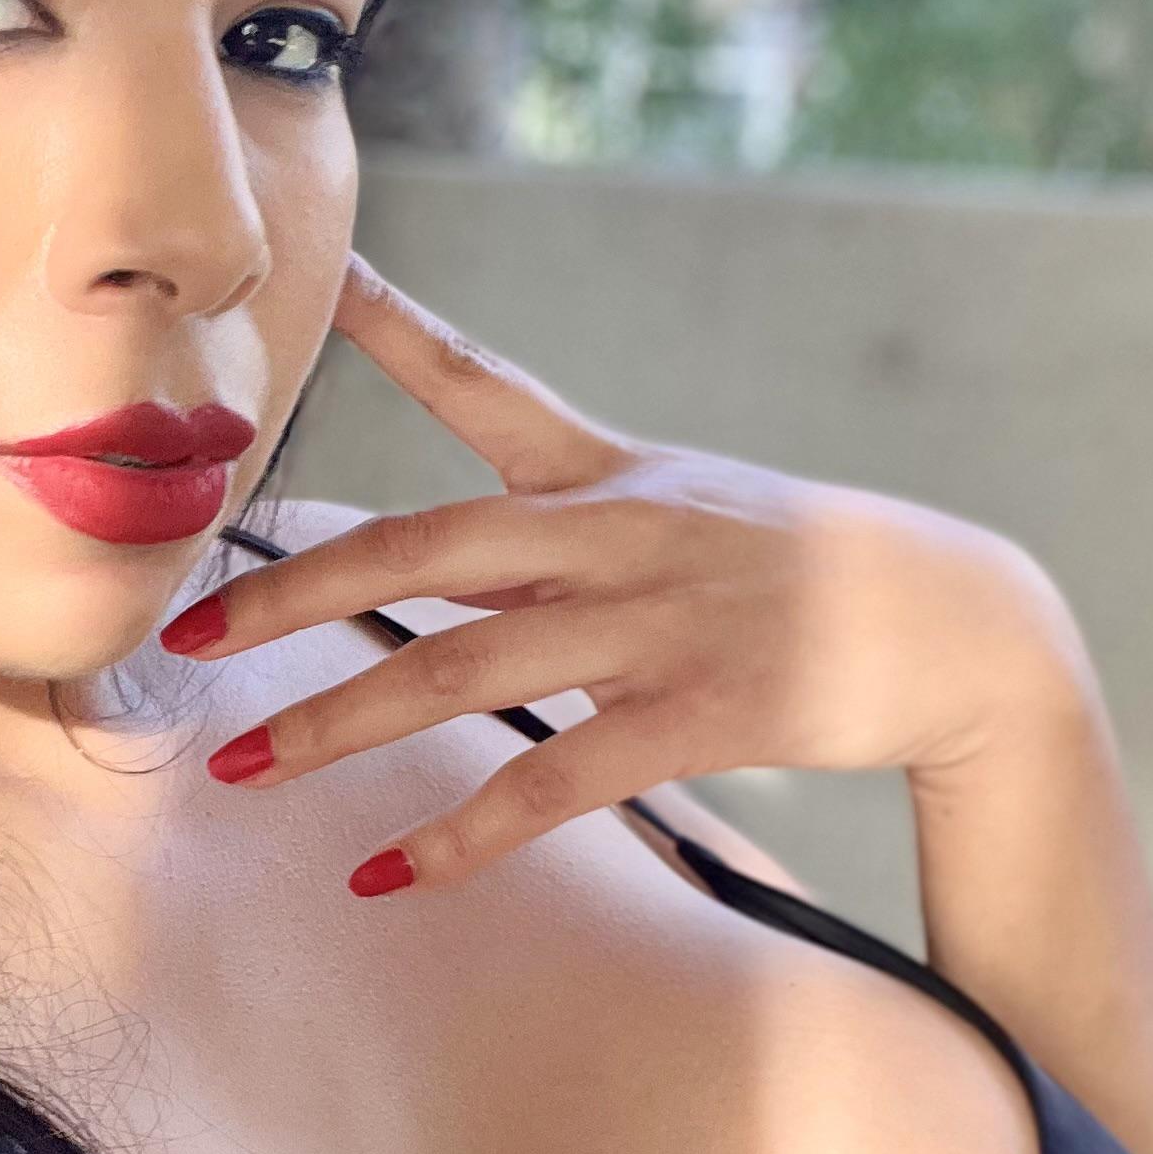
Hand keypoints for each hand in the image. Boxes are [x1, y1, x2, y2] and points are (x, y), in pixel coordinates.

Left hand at [161, 255, 1093, 895]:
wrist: (960, 625)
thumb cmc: (798, 565)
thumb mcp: (681, 507)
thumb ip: (559, 521)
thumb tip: (437, 543)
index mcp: (608, 471)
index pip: (483, 382)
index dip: (399, 330)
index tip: (325, 280)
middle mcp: (619, 531)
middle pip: (425, 546)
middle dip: (296, 591)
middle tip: (192, 632)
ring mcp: (658, 622)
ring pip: (467, 672)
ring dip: (342, 724)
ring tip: (244, 768)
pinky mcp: (701, 713)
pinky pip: (555, 782)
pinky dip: (463, 835)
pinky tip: (387, 873)